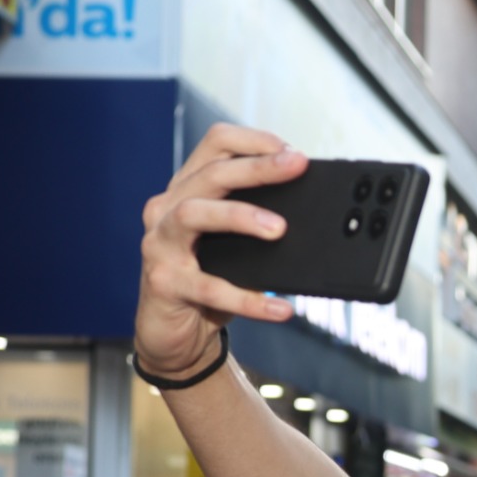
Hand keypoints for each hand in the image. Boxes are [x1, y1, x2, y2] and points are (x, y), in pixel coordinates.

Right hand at [136, 125, 307, 374]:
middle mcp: (167, 209)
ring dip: (240, 216)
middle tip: (297, 167)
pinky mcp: (164, 283)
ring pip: (194, 214)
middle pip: (211, 174)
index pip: (215, 144)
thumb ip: (259, 220)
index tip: (291, 151)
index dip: (254, 140)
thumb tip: (317, 213)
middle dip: (258, 168)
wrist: (174, 335)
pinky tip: (280, 308)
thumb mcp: (233, 243)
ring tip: (280, 229)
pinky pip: (208, 287)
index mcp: (187, 189)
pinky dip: (248, 299)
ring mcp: (159, 244)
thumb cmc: (210, 280)